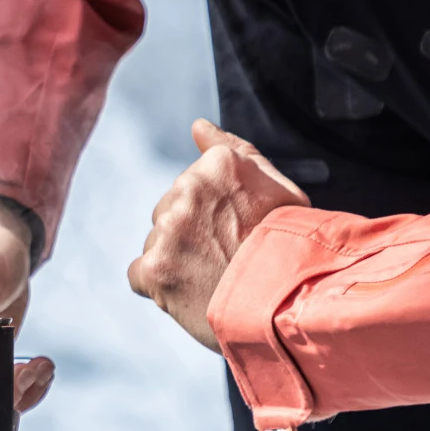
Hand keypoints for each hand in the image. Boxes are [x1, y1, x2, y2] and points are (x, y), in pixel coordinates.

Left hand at [128, 119, 309, 350]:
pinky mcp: (154, 268)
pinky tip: (189, 293)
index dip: (214, 215)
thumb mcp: (275, 186)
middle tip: (225, 258)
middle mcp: (188, 191)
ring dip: (175, 261)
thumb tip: (198, 127)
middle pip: (169, 213)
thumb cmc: (289, 246)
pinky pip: (140, 275)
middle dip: (190, 236)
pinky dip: (158, 288)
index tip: (235, 231)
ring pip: (155, 243)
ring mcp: (168, 231)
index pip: (191, 185)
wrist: (290, 303)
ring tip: (212, 278)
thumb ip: (234, 151)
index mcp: (219, 165)